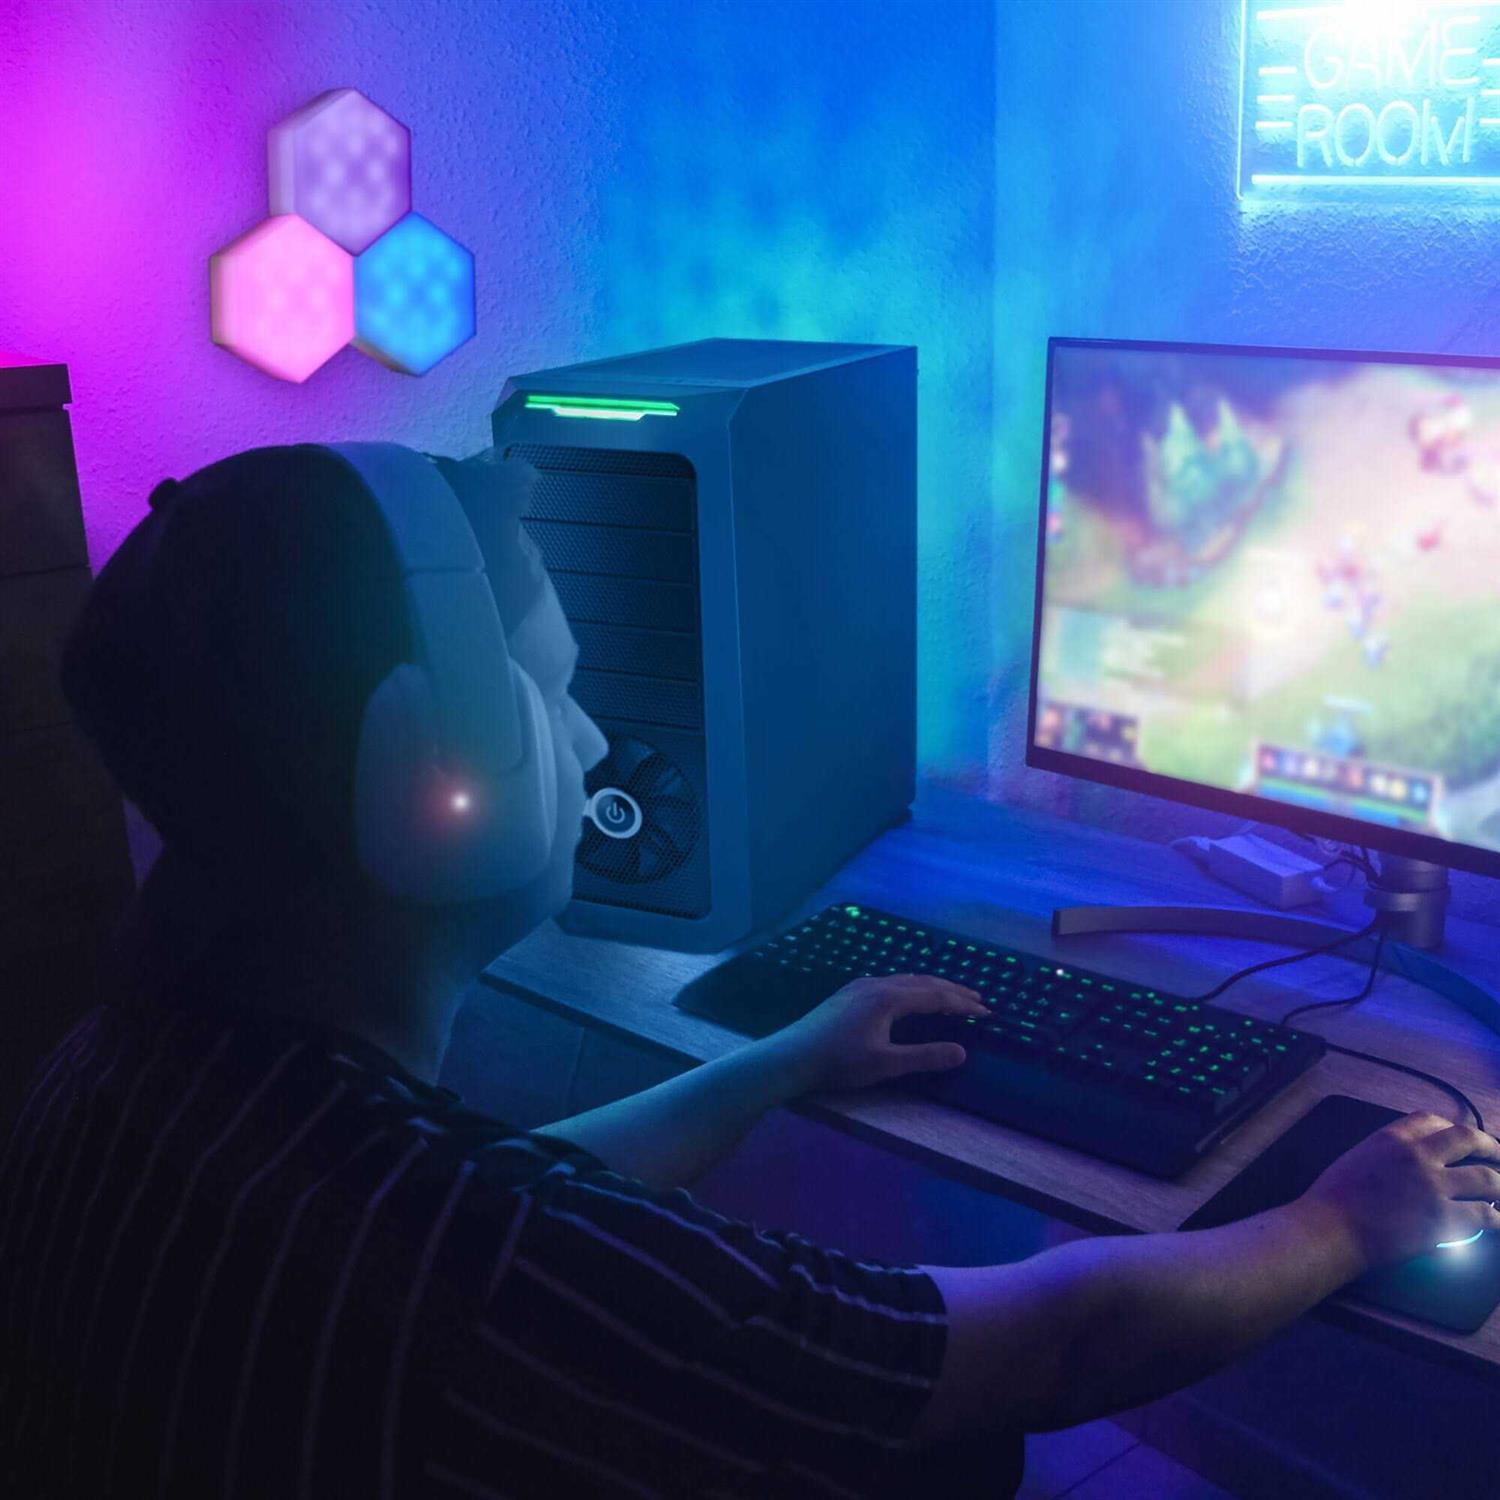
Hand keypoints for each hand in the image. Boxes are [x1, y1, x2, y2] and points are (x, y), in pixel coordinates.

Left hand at [763, 975, 987, 1095]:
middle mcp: (877, 984)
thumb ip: (925, 1057)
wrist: (791, 1055)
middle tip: (977, 999)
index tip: (986, 1011)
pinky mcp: (848, 994)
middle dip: (951, 990)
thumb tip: (962, 1052)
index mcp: (889, 998)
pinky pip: (889, 982)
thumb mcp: (886, 1064)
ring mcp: (860, 986)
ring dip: (930, 986)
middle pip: (922, 981)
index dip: (962, 1003)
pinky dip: (911, 987)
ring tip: (949, 994)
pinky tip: (907, 996)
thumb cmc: (839, 1062)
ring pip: (904, 979)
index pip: (935, 996)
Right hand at [1299, 1112, 1499, 1269]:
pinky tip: (1499, 1223)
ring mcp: (1434, 1186)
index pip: (1433, 1121)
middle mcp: (1418, 1155)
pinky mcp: (1444, 1218)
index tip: (1461, 1140)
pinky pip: (1485, 1216)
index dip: (1453, 1128)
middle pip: (1469, 1140)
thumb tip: (1411, 1165)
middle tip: (1499, 1156)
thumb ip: (1388, 1154)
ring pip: (1487, 1178)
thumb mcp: (1359, 1158)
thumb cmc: (1334, 1198)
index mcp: (1392, 1137)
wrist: (1331, 1228)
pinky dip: (1498, 1220)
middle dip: (1492, 1147)